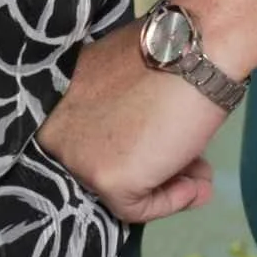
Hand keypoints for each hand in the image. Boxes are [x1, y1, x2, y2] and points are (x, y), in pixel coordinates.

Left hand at [33, 18, 225, 224]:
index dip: (133, 153)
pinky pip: (137, 209)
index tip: (165, 151)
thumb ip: (123, 121)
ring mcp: (77, 157)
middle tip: (192, 167)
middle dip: (152, 171)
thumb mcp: (126, 87)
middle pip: (105, 169)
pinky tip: (197, 183)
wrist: (193, 47)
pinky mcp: (105, 178)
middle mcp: (54, 132)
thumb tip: (147, 149)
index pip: (89, 146)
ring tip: (202, 175)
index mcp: (56, 104)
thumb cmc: (168, 55)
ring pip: (119, 193)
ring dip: (168, 187)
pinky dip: (171, 202)